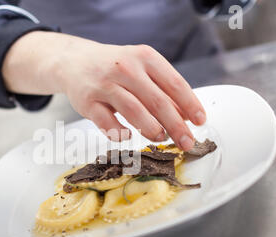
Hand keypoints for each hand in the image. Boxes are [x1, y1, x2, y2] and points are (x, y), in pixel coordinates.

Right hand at [3, 32, 205, 149]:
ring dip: (151, 129)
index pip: (174, 83)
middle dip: (176, 125)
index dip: (190, 105)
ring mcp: (105, 84)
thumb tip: (187, 116)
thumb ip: (162, 88)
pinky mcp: (87, 101)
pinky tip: (127, 136)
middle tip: (187, 142)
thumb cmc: (114, 68)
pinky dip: (120, 133)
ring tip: (160, 138)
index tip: (200, 121)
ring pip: (134, 111)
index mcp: (145, 57)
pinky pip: (107, 122)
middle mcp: (126, 68)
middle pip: (158, 101)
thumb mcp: (141, 68)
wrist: (75, 62)